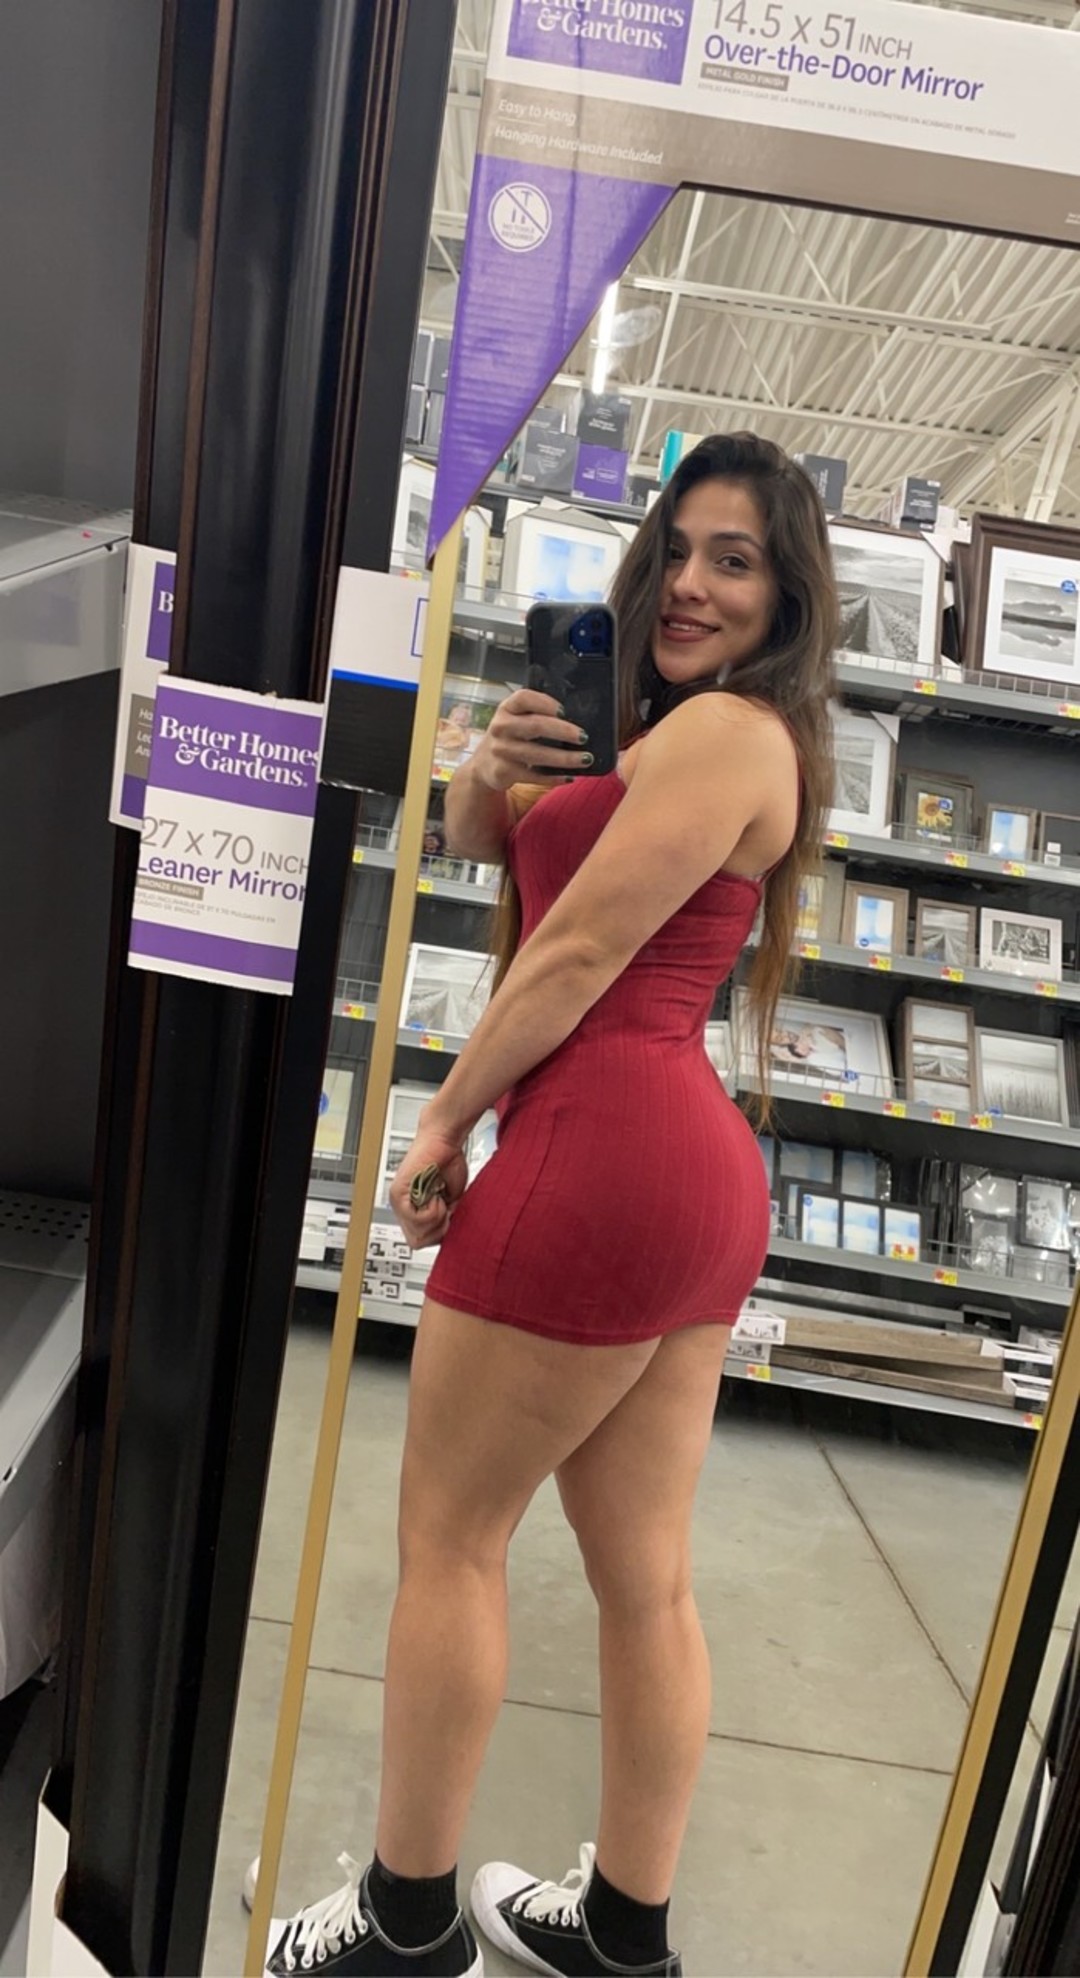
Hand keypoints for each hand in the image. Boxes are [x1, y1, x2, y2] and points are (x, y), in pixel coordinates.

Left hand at [389, 1122, 469, 1248]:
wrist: (444, 1141)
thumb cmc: (447, 1164)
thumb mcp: (451, 1202)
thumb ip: (444, 1222)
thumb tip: (444, 1237)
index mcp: (411, 1212)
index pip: (421, 1242)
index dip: (439, 1233)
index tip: (448, 1214)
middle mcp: (401, 1209)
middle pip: (418, 1242)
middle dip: (438, 1228)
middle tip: (444, 1205)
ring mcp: (397, 1202)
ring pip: (417, 1234)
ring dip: (437, 1217)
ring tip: (439, 1195)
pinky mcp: (398, 1193)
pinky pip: (416, 1218)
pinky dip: (433, 1209)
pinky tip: (435, 1192)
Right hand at [471, 689, 593, 791]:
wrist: (483, 765)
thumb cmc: (510, 737)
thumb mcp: (515, 719)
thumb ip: (537, 715)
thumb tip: (576, 721)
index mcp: (506, 709)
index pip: (524, 698)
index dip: (545, 702)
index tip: (564, 711)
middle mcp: (501, 727)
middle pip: (535, 726)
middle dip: (563, 731)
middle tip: (583, 736)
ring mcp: (501, 751)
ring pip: (537, 754)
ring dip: (564, 758)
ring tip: (585, 759)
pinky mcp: (504, 772)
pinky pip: (534, 776)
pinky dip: (554, 778)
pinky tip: (569, 777)